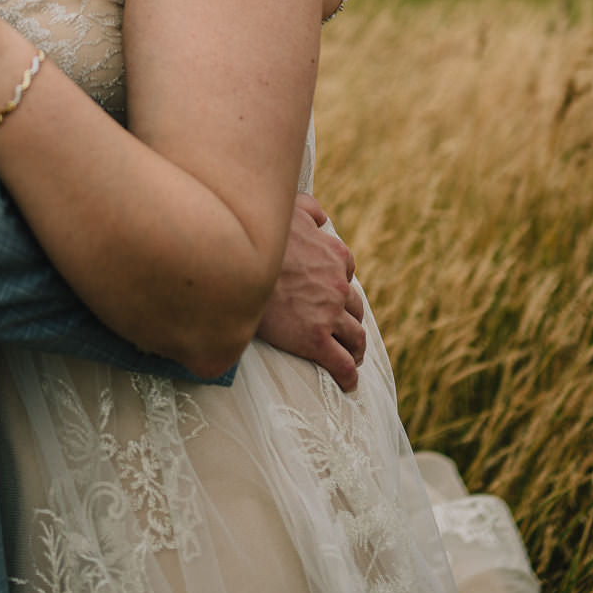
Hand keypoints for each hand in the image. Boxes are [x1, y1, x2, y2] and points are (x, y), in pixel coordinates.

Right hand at [254, 193, 365, 392]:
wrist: (237, 262)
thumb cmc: (259, 234)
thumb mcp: (291, 210)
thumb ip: (310, 210)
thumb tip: (322, 217)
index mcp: (336, 255)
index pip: (348, 274)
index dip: (340, 286)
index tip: (332, 297)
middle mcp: (338, 285)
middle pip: (354, 307)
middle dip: (349, 318)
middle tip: (342, 330)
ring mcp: (329, 313)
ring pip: (355, 336)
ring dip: (355, 348)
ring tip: (350, 356)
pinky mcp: (315, 340)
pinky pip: (341, 363)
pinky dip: (348, 375)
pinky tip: (348, 383)